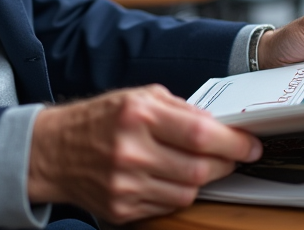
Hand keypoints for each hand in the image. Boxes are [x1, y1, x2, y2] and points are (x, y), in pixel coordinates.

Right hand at [27, 85, 261, 223]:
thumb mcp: (138, 97)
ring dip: (204, 179)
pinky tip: (172, 177)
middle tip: (234, 156)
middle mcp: (131, 150)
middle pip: (200, 168)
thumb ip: (180, 109)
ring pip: (188, 191)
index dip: (234, 142)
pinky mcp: (122, 208)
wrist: (52, 151)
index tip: (251, 144)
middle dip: (226, 163)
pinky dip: (179, 192)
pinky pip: (168, 206)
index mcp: (138, 114)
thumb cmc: (99, 119)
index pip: (202, 134)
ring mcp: (125, 184)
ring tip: (201, 165)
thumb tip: (220, 125)